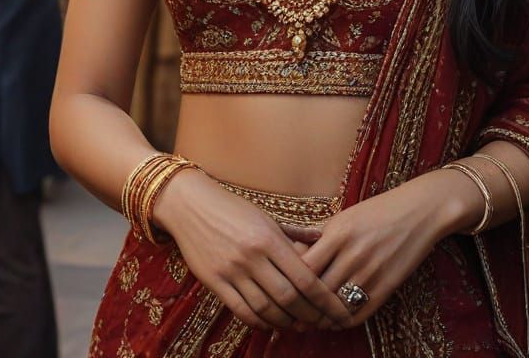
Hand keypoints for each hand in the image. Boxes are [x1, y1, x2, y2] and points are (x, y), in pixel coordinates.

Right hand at [152, 169, 351, 332]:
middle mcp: (252, 256)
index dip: (325, 299)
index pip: (305, 277)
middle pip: (289, 297)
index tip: (338, 310)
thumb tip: (322, 240)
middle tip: (323, 323)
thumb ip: (294, 232)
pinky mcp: (214, 281)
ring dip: (286, 322)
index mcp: (269, 238)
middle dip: (310, 315)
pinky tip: (269, 322)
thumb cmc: (232, 208)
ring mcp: (231, 270)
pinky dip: (259, 321)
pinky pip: (241, 310)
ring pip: (266, 309)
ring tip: (298, 324)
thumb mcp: (265, 216)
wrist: (190, 205)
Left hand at [298, 169, 476, 327]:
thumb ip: (317, 235)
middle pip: (317, 291)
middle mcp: (353, 254)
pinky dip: (341, 321)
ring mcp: (371, 273)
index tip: (283, 285)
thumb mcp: (344, 216)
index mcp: (338, 233)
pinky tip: (332, 318)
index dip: (290, 281)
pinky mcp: (386, 288)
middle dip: (301, 303)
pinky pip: (357, 315)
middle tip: (290, 309)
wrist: (419, 212)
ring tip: (308, 317)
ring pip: (335, 307)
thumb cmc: (377, 211)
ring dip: (319, 315)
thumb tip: (288, 252)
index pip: (304, 268)